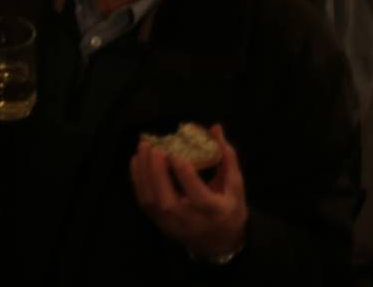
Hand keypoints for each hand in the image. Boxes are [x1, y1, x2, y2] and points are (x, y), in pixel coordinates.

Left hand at [130, 123, 248, 260]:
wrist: (219, 244)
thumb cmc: (229, 210)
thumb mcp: (235, 187)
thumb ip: (226, 157)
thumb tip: (216, 127)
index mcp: (215, 213)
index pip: (198, 197)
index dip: (186, 176)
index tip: (177, 154)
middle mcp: (190, 222)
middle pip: (167, 200)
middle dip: (157, 172)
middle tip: (155, 146)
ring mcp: (171, 225)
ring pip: (151, 201)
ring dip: (143, 172)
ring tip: (143, 147)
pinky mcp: (158, 223)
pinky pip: (143, 202)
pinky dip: (138, 180)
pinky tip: (137, 160)